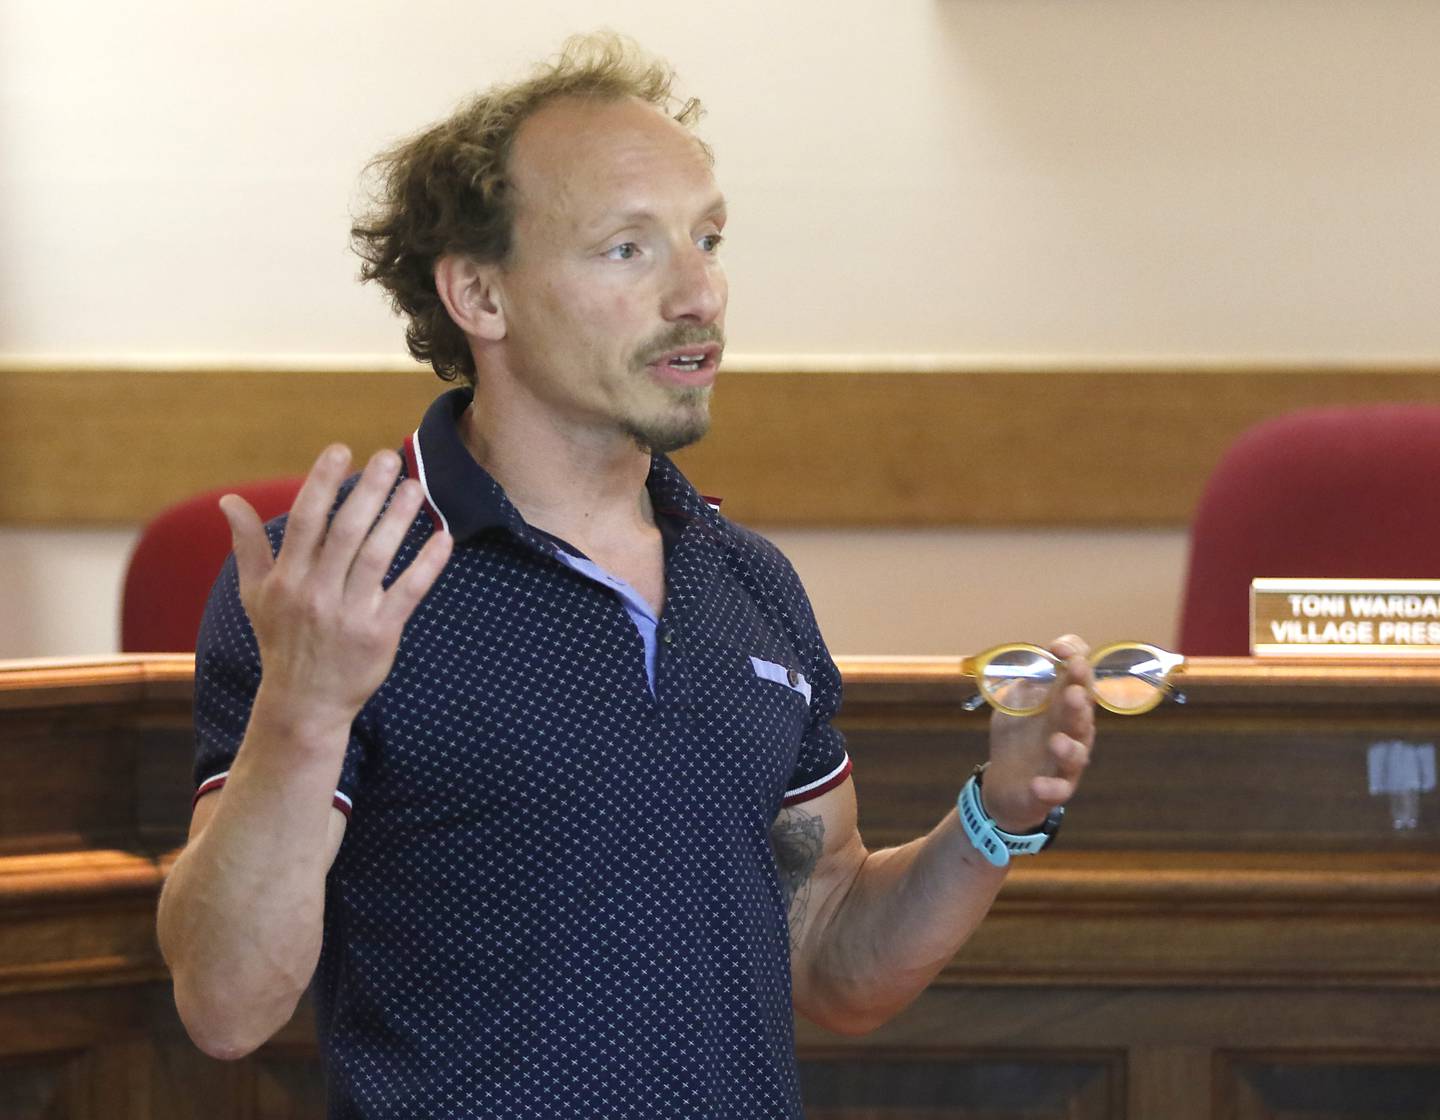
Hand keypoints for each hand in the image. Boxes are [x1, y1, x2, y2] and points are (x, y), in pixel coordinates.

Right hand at [220, 444, 452, 736]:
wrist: (304, 703)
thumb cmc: (282, 641)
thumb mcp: (257, 594)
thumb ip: (247, 545)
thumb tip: (228, 500)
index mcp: (286, 578)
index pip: (305, 520)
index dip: (322, 482)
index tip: (340, 450)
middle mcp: (315, 593)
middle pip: (345, 532)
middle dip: (368, 491)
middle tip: (390, 458)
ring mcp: (348, 615)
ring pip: (377, 557)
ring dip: (398, 519)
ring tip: (416, 487)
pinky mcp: (379, 635)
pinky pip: (407, 593)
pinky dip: (427, 564)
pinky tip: (442, 537)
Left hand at [978, 634, 1095, 833]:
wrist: (1005, 783)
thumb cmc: (1019, 736)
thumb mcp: (1019, 701)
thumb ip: (1030, 680)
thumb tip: (1040, 655)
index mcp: (1066, 703)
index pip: (1081, 677)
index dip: (1076, 660)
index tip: (1058, 649)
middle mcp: (1073, 730)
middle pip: (1083, 714)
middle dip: (1078, 702)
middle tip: (1073, 691)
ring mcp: (1066, 762)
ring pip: (1077, 754)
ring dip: (1068, 747)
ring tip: (1056, 741)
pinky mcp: (1054, 790)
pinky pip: (1057, 790)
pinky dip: (1049, 788)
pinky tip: (1038, 785)